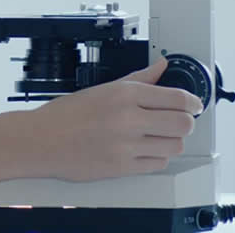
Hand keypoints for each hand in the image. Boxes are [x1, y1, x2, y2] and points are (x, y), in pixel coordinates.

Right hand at [21, 58, 203, 182]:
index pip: (177, 98)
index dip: (193, 102)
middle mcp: (128, 119)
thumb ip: (138, 79)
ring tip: (159, 136)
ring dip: (172, 141)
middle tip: (178, 120)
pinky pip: (158, 164)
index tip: (194, 104)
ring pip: (175, 146)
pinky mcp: (123, 167)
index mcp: (123, 94)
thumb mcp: (102, 89)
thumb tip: (161, 67)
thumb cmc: (65, 115)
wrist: (40, 141)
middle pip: (183, 123)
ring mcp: (126, 145)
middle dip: (185, 122)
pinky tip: (145, 149)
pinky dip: (157, 157)